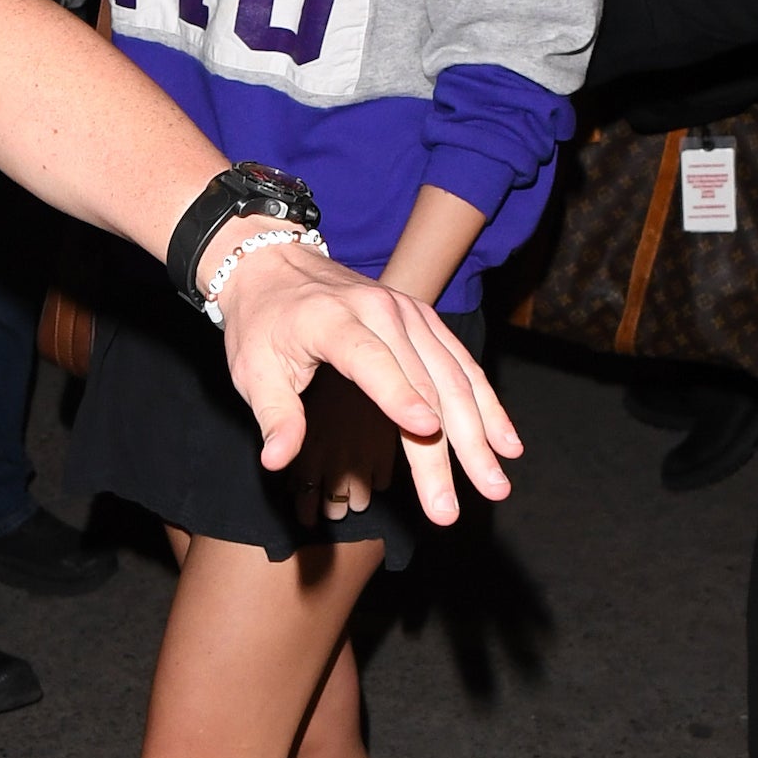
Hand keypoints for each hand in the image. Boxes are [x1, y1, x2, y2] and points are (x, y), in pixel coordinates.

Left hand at [214, 240, 522, 524]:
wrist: (274, 264)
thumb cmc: (262, 324)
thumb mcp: (252, 371)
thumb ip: (275, 416)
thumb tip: (277, 461)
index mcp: (333, 321)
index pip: (371, 361)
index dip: (399, 396)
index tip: (425, 431)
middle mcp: (382, 311)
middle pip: (426, 380)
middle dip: (451, 443)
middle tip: (470, 494)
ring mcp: (410, 312)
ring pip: (454, 375)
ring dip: (481, 429)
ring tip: (499, 476)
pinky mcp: (425, 319)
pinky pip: (462, 363)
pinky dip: (486, 403)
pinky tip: (505, 439)